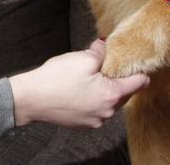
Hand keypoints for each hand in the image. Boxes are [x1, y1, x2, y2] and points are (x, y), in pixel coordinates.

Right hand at [8, 38, 149, 128]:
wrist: (30, 99)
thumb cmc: (56, 79)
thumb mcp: (83, 58)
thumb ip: (101, 51)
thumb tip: (106, 46)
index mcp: (112, 95)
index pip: (139, 83)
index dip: (138, 69)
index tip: (134, 61)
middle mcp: (107, 112)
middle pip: (125, 93)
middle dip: (118, 78)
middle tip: (104, 64)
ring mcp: (94, 121)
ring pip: (109, 101)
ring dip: (105, 89)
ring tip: (88, 76)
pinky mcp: (82, 124)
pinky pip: (96, 109)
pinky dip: (93, 98)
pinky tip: (79, 89)